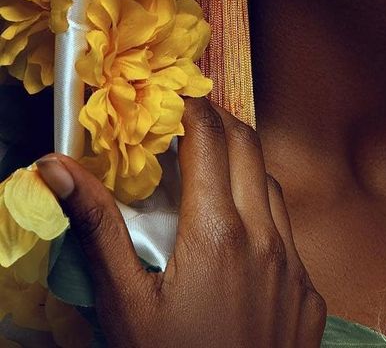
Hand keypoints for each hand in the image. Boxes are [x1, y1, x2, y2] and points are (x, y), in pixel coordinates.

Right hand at [37, 98, 326, 347]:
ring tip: (211, 178)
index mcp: (217, 231)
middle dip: (220, 125)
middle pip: (249, 147)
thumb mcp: (124, 305)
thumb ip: (98, 228)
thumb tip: (57, 166)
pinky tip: (239, 245)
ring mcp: (295, 267)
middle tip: (191, 125)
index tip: (175, 100)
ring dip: (244, 169)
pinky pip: (290, 237)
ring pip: (273, 187)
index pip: (209, 138)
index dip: (192, 109)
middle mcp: (265, 238)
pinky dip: (264, 220)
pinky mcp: (310, 296)